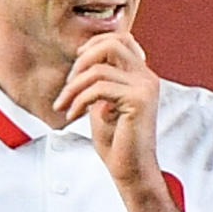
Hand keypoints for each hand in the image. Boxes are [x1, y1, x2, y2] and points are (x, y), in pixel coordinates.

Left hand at [51, 32, 163, 198]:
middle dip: (82, 60)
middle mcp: (147, 78)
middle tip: (69, 84)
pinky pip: (99, 88)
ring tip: (64, 105)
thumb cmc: (117, 142)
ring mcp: (145, 88)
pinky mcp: (139, 100)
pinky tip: (73, 114)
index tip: (76, 68)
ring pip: (99, 68)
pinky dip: (78, 100)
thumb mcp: (103, 102)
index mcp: (142, 76)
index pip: (120, 39)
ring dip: (74, 86)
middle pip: (112, 43)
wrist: (131, 171)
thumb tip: (84, 56)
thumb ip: (100, 79)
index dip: (94, 45)